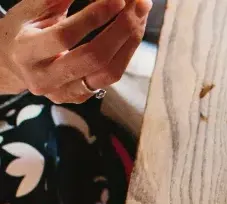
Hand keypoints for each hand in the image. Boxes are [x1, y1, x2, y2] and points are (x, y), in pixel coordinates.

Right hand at [0, 0, 151, 102]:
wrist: (11, 64)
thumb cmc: (23, 30)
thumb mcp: (30, 11)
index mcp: (26, 52)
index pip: (65, 36)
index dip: (93, 17)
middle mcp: (45, 78)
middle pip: (94, 58)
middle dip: (121, 29)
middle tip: (139, 4)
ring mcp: (64, 93)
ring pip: (109, 73)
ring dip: (131, 40)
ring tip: (141, 14)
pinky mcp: (81, 98)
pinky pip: (111, 77)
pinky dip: (127, 51)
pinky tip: (133, 31)